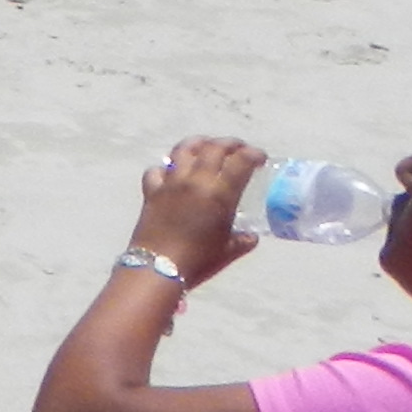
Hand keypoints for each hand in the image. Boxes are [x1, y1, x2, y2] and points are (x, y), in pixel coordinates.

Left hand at [136, 139, 266, 287]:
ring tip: (207, 146)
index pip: (240, 162)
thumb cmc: (199, 261)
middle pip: (213, 148)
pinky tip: (172, 172)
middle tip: (239, 148)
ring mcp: (170, 183)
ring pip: (183, 149)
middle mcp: (195, 181)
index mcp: (219, 194)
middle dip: (230, 143)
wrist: (158, 267)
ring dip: (199, 143)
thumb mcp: (228, 251)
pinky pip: (157, 170)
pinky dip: (167, 167)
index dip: (253, 154)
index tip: (260, 157)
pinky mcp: (151, 190)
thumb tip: (251, 236)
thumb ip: (242, 240)